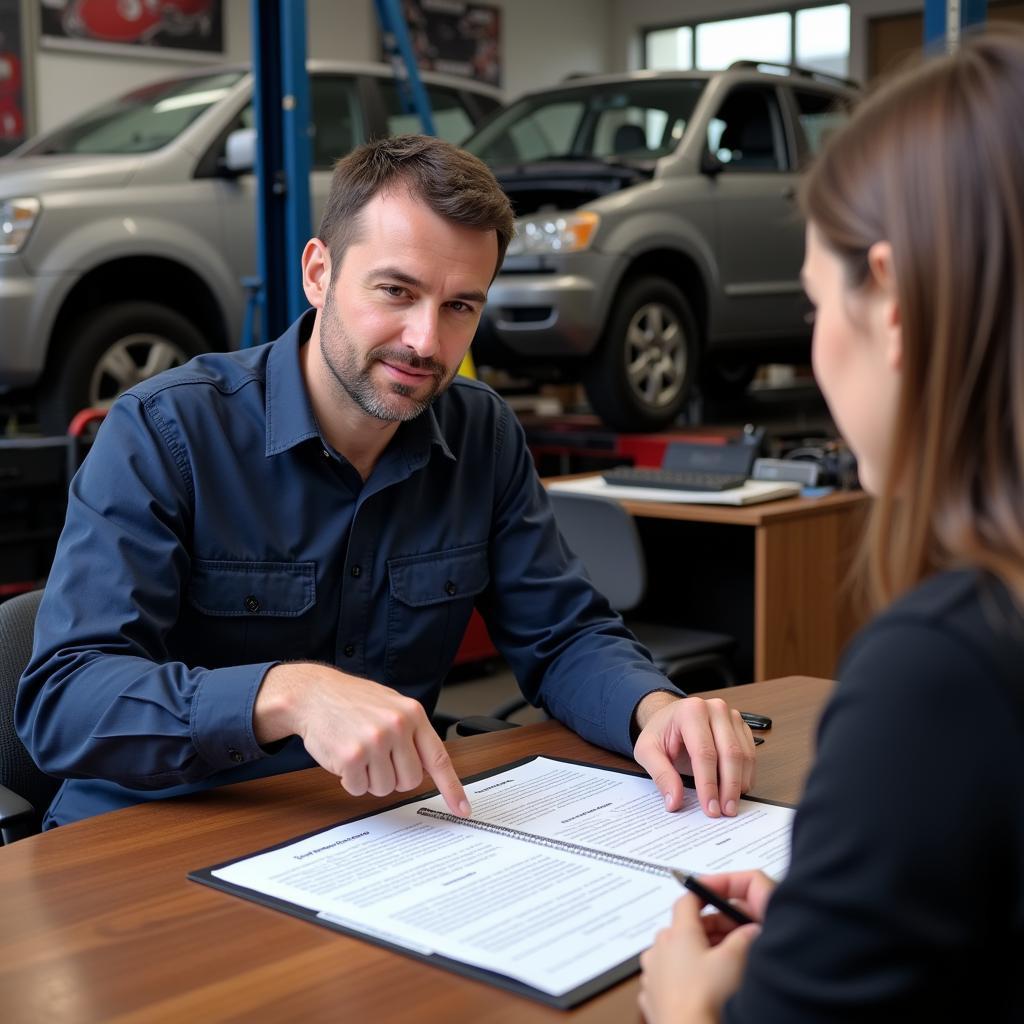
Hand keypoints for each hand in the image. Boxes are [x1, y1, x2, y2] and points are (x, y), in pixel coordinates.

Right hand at [254, 663, 470, 816]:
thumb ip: (411, 732)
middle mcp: (396, 727)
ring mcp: (374, 742)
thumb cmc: (352, 700)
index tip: (462, 809)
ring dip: (369, 779)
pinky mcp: (351, 757)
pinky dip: (350, 781)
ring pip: (384, 788)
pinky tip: (344, 757)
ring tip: (359, 752)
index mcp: (412, 714)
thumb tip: (428, 766)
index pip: (438, 758)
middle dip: (393, 777)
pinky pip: (358, 789)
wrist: (314, 693)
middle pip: (409, 781)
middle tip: (377, 758)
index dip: (452, 787)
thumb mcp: (391, 704)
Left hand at [633, 694, 754, 815]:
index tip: (710, 808)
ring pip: (744, 755)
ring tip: (730, 805)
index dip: (708, 784)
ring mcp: (731, 717)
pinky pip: (750, 754)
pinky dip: (745, 776)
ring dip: (739, 784)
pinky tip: (736, 790)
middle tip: (725, 811)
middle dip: (729, 787)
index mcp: (691, 711)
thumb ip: (661, 775)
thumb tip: (674, 801)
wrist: (670, 717)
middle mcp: (715, 709)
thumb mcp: (647, 751)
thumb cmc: (660, 732)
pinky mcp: (741, 727)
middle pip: (730, 753)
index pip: (704, 753)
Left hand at [638, 875, 770, 1023]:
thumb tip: (753, 927)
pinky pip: (668, 976)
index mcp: (677, 933)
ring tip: (718, 967)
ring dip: (695, 953)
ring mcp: (652, 973)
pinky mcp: (651, 995)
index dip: (705, 894)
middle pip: (684, 927)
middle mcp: (659, 949)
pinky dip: (684, 976)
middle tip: (732, 938)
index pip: (687, 899)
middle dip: (709, 929)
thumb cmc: (705, 1000)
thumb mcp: (734, 961)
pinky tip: (701, 988)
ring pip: (675, 952)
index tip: (718, 896)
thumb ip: (745, 938)